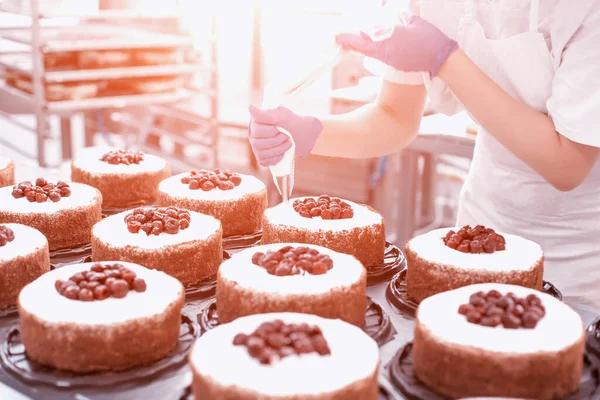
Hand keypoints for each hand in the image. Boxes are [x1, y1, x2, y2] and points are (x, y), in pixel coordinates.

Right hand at [248, 105, 322, 166]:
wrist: (303, 134)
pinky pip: (264, 162)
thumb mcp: (283, 115)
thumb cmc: (292, 122)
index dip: (269, 132)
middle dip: (275, 141)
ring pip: (261, 153)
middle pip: (257, 143)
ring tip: (288, 143)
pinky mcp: (263, 158)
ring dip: (278, 149)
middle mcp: (254, 136)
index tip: (279, 129)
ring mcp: (258, 148)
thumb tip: (250, 108)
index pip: (256, 130)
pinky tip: (282, 153)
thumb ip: (266, 114)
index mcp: (256, 123)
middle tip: (287, 137)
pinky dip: (275, 158)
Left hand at [336, 15, 457, 77]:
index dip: (348, 40)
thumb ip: (401, 18)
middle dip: (350, 43)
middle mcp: (386, 51)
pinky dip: (375, 49)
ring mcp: (391, 60)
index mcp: (388, 39)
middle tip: (338, 38)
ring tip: (352, 40)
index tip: (337, 37)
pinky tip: (373, 44)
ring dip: (363, 45)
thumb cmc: (429, 37)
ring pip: (372, 52)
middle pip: (363, 49)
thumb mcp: (414, 22)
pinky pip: (382, 56)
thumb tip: (394, 17)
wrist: (441, 58)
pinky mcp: (397, 65)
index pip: (362, 41)